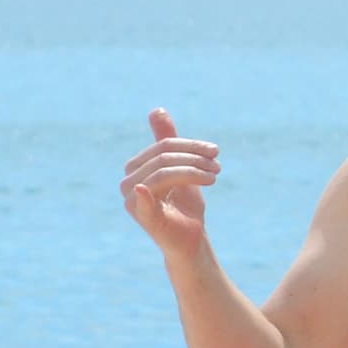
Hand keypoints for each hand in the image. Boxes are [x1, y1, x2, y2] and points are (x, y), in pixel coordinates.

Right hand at [119, 107, 220, 255]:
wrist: (191, 238)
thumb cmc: (184, 203)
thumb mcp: (182, 168)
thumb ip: (168, 141)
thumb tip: (157, 109)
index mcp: (136, 168)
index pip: (164, 146)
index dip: (191, 145)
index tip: (216, 151)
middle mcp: (129, 182)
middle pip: (163, 157)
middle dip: (195, 158)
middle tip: (218, 166)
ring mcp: (133, 200)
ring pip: (163, 173)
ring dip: (194, 171)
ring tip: (215, 176)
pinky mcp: (142, 217)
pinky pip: (141, 202)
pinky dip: (143, 193)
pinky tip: (145, 188)